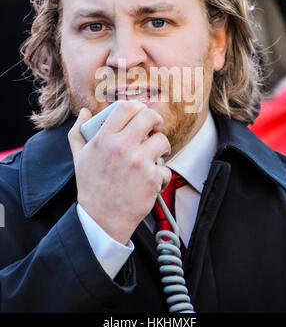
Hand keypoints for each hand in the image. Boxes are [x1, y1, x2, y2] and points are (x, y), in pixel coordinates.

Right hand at [68, 101, 171, 244]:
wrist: (101, 219)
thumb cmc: (91, 187)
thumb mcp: (79, 157)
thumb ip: (78, 132)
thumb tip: (85, 112)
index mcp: (104, 139)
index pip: (126, 107)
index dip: (138, 107)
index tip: (142, 114)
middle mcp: (122, 146)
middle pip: (149, 117)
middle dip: (156, 121)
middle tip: (155, 129)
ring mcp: (138, 162)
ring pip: (162, 140)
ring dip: (162, 148)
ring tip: (155, 157)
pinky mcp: (151, 178)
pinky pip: (165, 168)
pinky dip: (162, 175)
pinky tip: (152, 182)